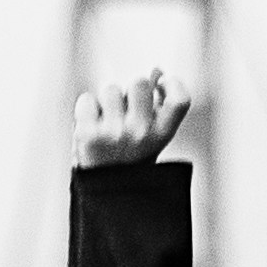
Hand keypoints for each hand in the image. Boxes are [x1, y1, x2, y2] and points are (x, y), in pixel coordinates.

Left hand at [76, 68, 191, 168]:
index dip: (172, 84)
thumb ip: (155, 108)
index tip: (161, 85)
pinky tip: (91, 127)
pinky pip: (87, 100)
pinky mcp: (88, 133)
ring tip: (106, 126)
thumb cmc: (128, 160)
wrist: (104, 196)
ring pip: (111, 89)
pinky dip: (86, 110)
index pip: (180, 98)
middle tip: (124, 112)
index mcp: (162, 135)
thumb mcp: (149, 138)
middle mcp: (141, 133)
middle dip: (130, 92)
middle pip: (139, 82)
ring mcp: (114, 132)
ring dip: (107, 102)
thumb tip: (156, 70)